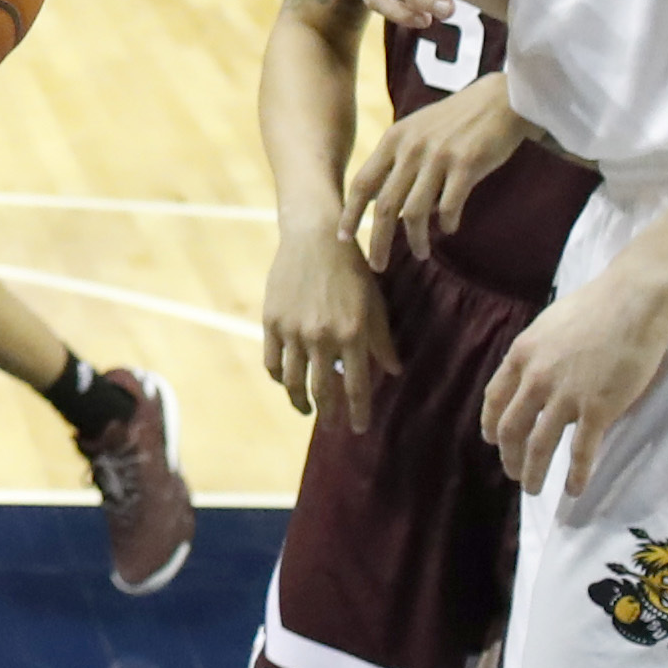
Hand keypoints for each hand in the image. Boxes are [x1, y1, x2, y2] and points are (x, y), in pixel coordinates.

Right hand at [258, 215, 394, 433]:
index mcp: (353, 334)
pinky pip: (273, 361)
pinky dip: (279, 377)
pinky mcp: (272, 321)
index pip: (357, 387)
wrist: (315, 238)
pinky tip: (286, 382)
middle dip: (330, 415)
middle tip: (332, 427)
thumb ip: (382, 340)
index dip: (358, 412)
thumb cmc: (352, 269)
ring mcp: (294, 330)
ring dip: (301, 402)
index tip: (359, 429)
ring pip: (294, 381)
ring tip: (307, 410)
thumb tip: (394, 371)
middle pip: (323, 390)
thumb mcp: (375, 303)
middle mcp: (323, 337)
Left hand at [350, 72, 533, 268]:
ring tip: (421, 252)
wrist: (499, 100)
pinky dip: (446, 223)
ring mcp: (438, 156)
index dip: (350, 214)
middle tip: (377, 266)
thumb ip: (396, 160)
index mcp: (394, 139)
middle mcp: (411, 148)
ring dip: (415, 240)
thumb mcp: (416, 131)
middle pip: (384, 206)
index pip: (362, 183)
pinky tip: (449, 228)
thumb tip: (380, 201)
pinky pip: (448, 206)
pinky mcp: (466, 164)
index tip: (342, 238)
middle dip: (378, 241)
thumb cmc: (456, 120)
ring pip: (414, 213)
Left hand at [482, 261, 667, 496]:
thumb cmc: (596, 306)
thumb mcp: (549, 325)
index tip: (492, 439)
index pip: (495, 399)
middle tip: (513, 473)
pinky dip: (575, 476)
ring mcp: (565, 396)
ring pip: (539, 445)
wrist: (632, 300)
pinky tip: (573, 490)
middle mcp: (535, 379)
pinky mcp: (597, 409)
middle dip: (509, 456)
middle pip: (511, 428)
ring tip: (534, 490)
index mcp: (521, 356)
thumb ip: (538, 354)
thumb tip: (535, 374)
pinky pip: (580, 452)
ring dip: (533, 473)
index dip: (491, 424)